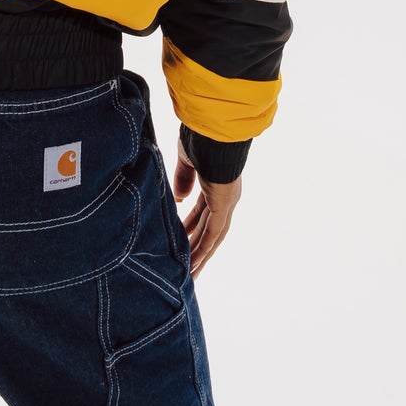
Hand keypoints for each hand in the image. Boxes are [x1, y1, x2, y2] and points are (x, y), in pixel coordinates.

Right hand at [173, 136, 242, 277]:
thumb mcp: (187, 161)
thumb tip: (179, 199)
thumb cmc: (199, 138)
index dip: (190, 226)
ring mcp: (226, 202)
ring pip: (213, 236)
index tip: (178, 238)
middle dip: (197, 246)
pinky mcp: (223, 206)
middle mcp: (225, 197)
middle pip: (209, 228)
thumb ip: (183, 180)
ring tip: (189, 274)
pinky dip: (203, 250)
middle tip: (186, 265)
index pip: (202, 211)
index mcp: (217, 184)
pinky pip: (213, 234)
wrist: (212, 131)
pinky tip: (193, 264)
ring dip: (201, 255)